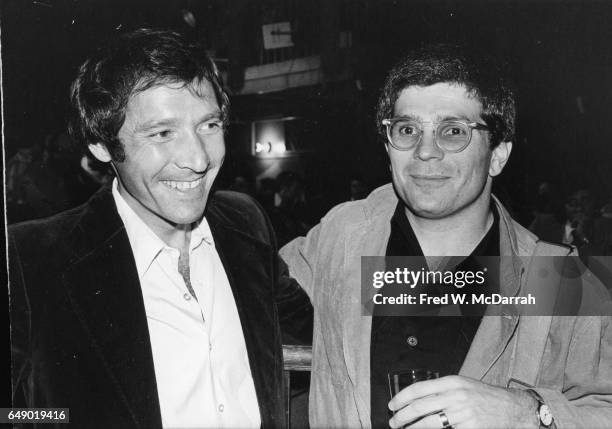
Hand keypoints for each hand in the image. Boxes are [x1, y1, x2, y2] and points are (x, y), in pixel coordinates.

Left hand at [388, 375, 537, 427]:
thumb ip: (442, 389)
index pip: (419, 389)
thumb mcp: (462, 385)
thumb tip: (418, 399)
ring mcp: (462, 413)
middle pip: (420, 406)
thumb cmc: (485, 396)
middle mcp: (455, 395)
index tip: (392, 405)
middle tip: (394, 422)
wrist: (513, 408)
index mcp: (452, 381)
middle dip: (402, 416)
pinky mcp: (469, 428)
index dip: (402, 398)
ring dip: (412, 427)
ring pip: (429, 422)